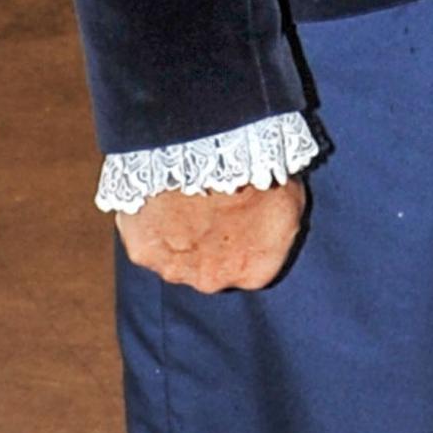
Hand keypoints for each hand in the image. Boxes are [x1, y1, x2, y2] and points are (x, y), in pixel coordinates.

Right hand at [115, 179, 305, 291]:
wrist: (207, 152)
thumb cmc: (255, 171)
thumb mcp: (289, 196)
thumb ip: (279, 222)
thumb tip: (273, 219)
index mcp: (254, 271)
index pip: (250, 264)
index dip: (244, 237)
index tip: (238, 213)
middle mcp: (213, 280)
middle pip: (209, 265)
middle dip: (208, 240)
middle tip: (207, 203)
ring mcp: (175, 268)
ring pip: (176, 254)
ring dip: (177, 233)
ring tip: (180, 198)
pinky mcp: (143, 251)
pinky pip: (146, 238)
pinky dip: (149, 221)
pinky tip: (156, 197)